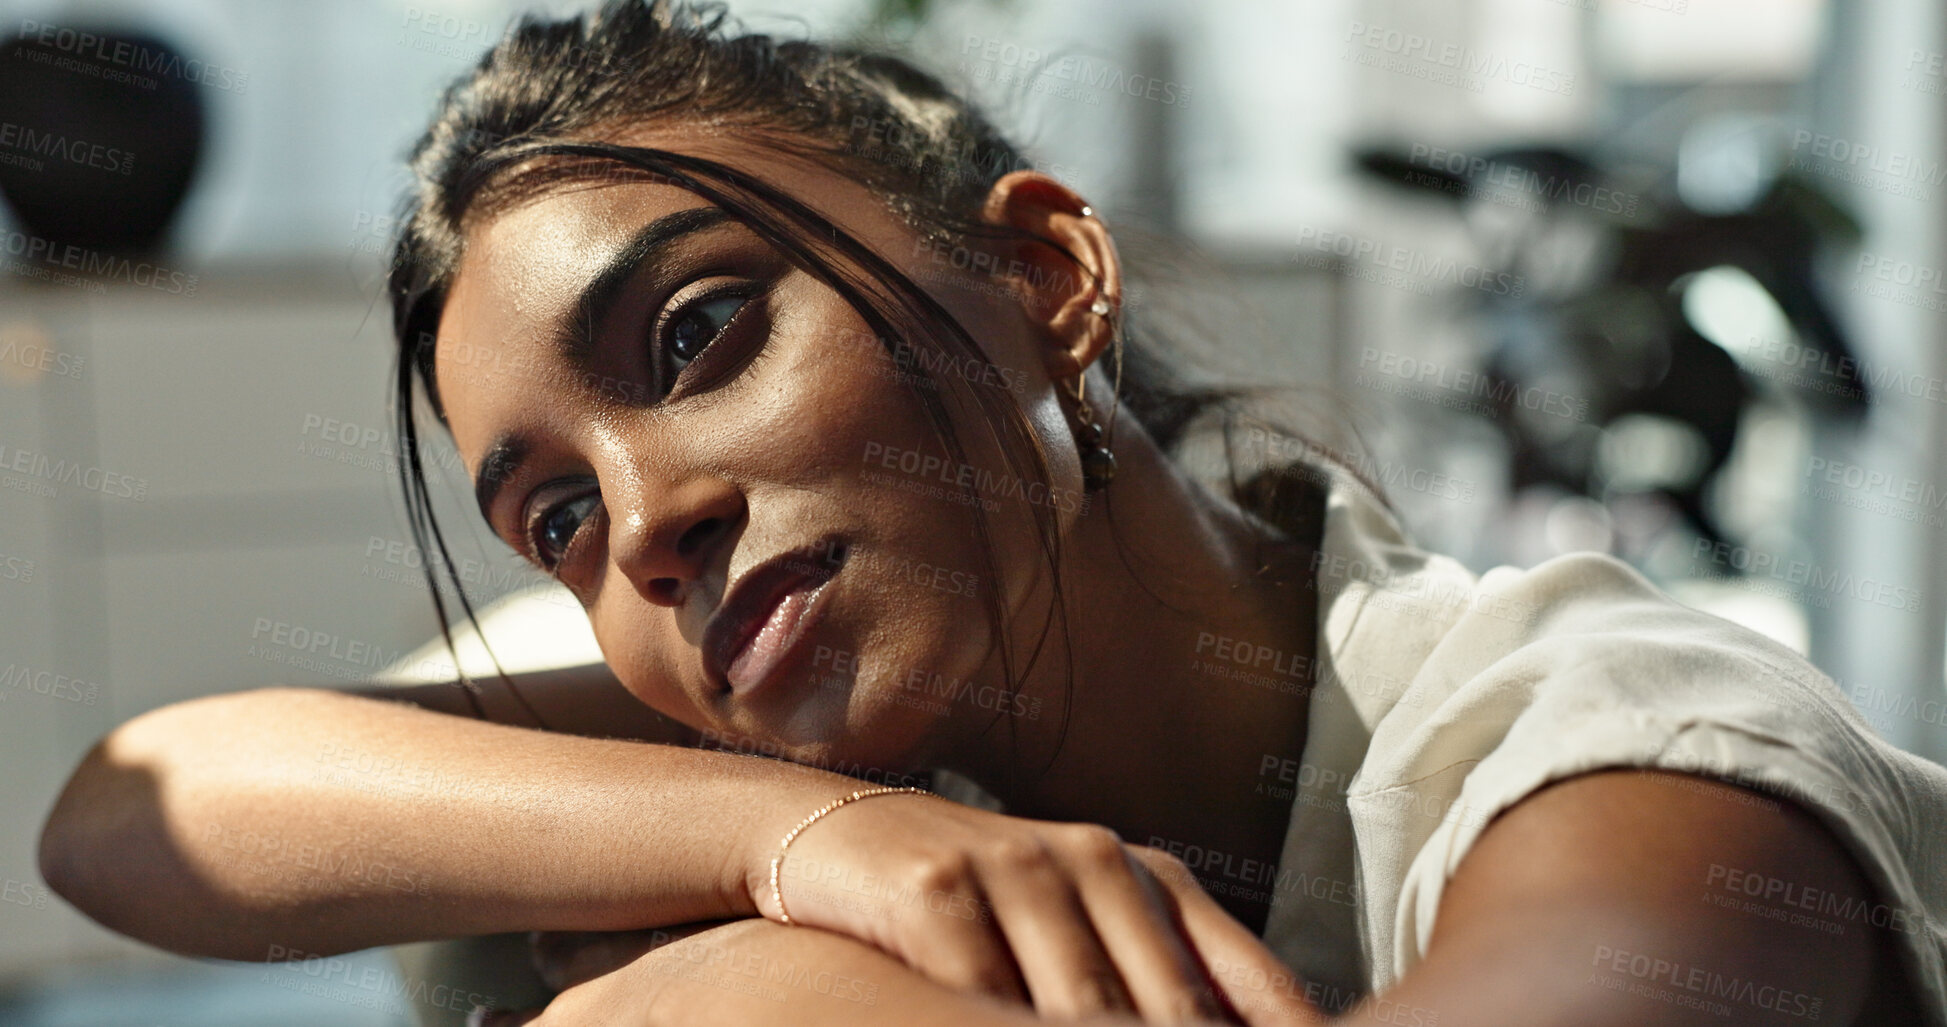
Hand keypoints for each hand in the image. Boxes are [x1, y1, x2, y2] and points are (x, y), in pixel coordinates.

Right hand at [483, 912, 1318, 1026]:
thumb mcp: (1072, 919)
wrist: (828, 829)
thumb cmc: (969, 896)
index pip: (1245, 984)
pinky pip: (980, 994)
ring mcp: (1015, 871)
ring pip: (1082, 1011)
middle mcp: (1094, 862)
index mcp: (1147, 875)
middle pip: (1168, 1011)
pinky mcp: (937, 893)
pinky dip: (989, 1025)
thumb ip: (1154, 976)